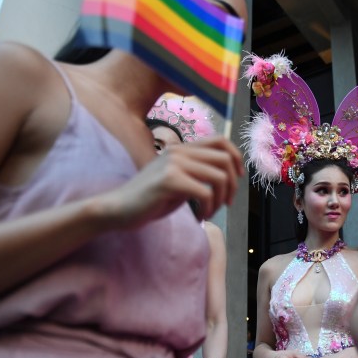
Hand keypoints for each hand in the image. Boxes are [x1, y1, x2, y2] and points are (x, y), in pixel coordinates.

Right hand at [96, 137, 243, 228]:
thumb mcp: (179, 179)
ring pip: (219, 177)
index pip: (221, 141)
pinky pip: (206, 193)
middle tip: (226, 202)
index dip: (236, 158)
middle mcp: (178, 151)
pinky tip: (200, 217)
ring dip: (220, 199)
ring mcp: (174, 163)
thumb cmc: (150, 198)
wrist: (119, 208)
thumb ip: (198, 172)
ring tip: (210, 212)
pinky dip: (209, 208)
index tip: (238, 178)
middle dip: (232, 185)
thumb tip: (228, 175)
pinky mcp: (169, 180)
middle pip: (225, 159)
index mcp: (181, 148)